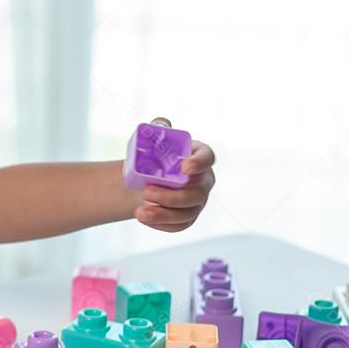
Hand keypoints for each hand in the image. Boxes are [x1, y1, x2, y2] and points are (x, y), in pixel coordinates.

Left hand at [133, 117, 215, 232]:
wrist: (146, 180)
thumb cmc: (156, 158)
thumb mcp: (155, 142)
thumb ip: (159, 129)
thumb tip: (161, 122)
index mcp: (199, 157)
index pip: (208, 158)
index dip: (199, 163)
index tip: (184, 167)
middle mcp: (204, 181)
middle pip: (197, 193)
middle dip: (172, 196)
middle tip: (146, 191)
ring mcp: (197, 201)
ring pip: (187, 213)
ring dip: (163, 214)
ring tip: (140, 211)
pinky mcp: (187, 217)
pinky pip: (179, 225)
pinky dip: (161, 224)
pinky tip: (144, 218)